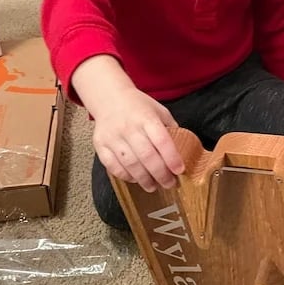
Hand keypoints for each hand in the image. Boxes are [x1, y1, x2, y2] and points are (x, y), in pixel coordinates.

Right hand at [72, 55, 184, 191]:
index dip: (171, 157)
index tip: (179, 170)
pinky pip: (113, 166)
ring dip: (144, 179)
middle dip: (160, 174)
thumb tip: (183, 151)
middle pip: (146, 156)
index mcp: (146, 117)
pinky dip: (125, 176)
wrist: (109, 98)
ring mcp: (112, 136)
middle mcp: (129, 127)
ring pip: (130, 164)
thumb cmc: (138, 107)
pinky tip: (135, 179)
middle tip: (169, 184)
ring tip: (153, 186)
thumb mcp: (159, 111)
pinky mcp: (100, 144)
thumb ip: (170, 129)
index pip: (161, 140)